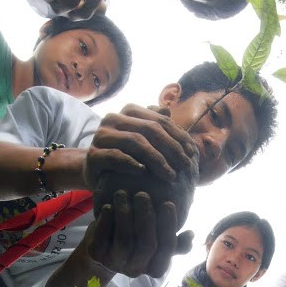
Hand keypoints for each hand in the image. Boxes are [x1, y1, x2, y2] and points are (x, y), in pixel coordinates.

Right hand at [84, 104, 198, 190]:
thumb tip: (167, 111)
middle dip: (171, 148)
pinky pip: (115, 157)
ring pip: (135, 142)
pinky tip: (145, 173)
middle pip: (150, 130)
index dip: (179, 136)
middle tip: (185, 166)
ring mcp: (101, 135)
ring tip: (171, 175)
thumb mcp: (142, 139)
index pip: (160, 121)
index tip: (192, 154)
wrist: (95, 171)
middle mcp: (113, 119)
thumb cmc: (125, 155)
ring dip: (157, 159)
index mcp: (129, 111)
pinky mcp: (93, 155)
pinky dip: (132, 164)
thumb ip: (155, 125)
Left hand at [85, 190, 193, 277]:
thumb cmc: (136, 240)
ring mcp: (115, 264)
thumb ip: (175, 241)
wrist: (103, 250)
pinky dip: (107, 220)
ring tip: (124, 193)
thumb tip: (192, 235)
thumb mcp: (157, 242)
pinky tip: (109, 206)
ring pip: (125, 240)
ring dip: (125, 214)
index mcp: (155, 268)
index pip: (166, 248)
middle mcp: (136, 270)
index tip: (168, 203)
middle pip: (146, 244)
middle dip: (146, 217)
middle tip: (143, 194)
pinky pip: (103, 237)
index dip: (168, 226)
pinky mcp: (96, 255)